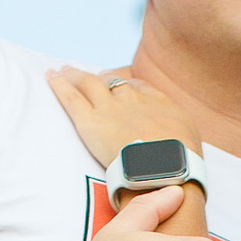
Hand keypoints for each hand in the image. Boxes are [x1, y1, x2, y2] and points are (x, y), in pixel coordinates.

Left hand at [47, 63, 184, 169]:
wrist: (165, 169)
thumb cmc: (181, 162)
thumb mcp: (190, 139)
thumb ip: (177, 131)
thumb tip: (174, 138)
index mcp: (157, 102)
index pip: (138, 87)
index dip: (126, 86)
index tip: (120, 86)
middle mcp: (133, 99)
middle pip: (112, 81)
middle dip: (99, 77)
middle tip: (88, 76)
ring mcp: (110, 108)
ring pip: (88, 83)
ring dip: (75, 75)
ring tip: (63, 70)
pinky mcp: (91, 122)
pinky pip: (71, 96)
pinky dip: (59, 83)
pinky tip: (50, 75)